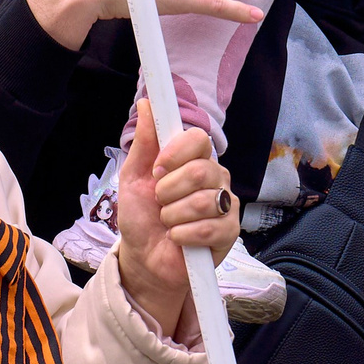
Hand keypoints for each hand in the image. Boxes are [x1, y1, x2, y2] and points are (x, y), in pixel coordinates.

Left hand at [112, 101, 239, 341]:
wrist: (144, 259)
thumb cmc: (141, 216)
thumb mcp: (134, 177)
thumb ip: (145, 142)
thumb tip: (146, 103)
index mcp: (194, 159)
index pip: (199, 139)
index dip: (177, 152)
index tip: (157, 169)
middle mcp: (215, 177)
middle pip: (201, 170)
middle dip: (169, 192)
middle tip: (160, 203)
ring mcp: (225, 204)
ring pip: (204, 201)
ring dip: (174, 216)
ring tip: (168, 223)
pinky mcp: (229, 232)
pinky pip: (210, 228)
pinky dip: (184, 235)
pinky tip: (178, 239)